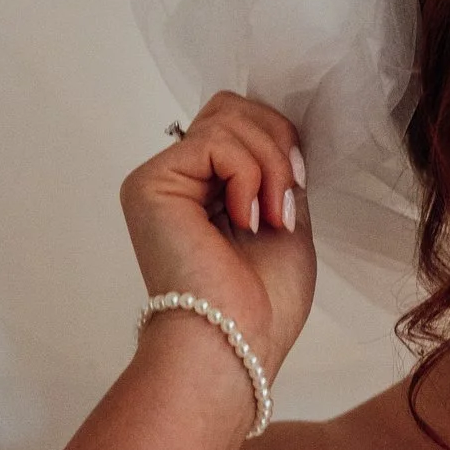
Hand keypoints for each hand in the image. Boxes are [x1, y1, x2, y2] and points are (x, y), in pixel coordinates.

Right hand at [121, 92, 315, 379]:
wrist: (238, 342)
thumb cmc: (264, 301)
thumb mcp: (288, 216)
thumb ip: (277, 171)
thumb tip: (284, 130)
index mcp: (208, 185)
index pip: (242, 120)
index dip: (279, 140)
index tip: (298, 188)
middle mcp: (178, 177)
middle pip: (232, 107)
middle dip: (277, 145)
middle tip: (286, 202)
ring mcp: (162, 178)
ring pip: (229, 119)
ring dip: (270, 168)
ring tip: (271, 218)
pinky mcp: (151, 183)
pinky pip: (216, 142)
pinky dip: (249, 176)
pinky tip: (248, 220)